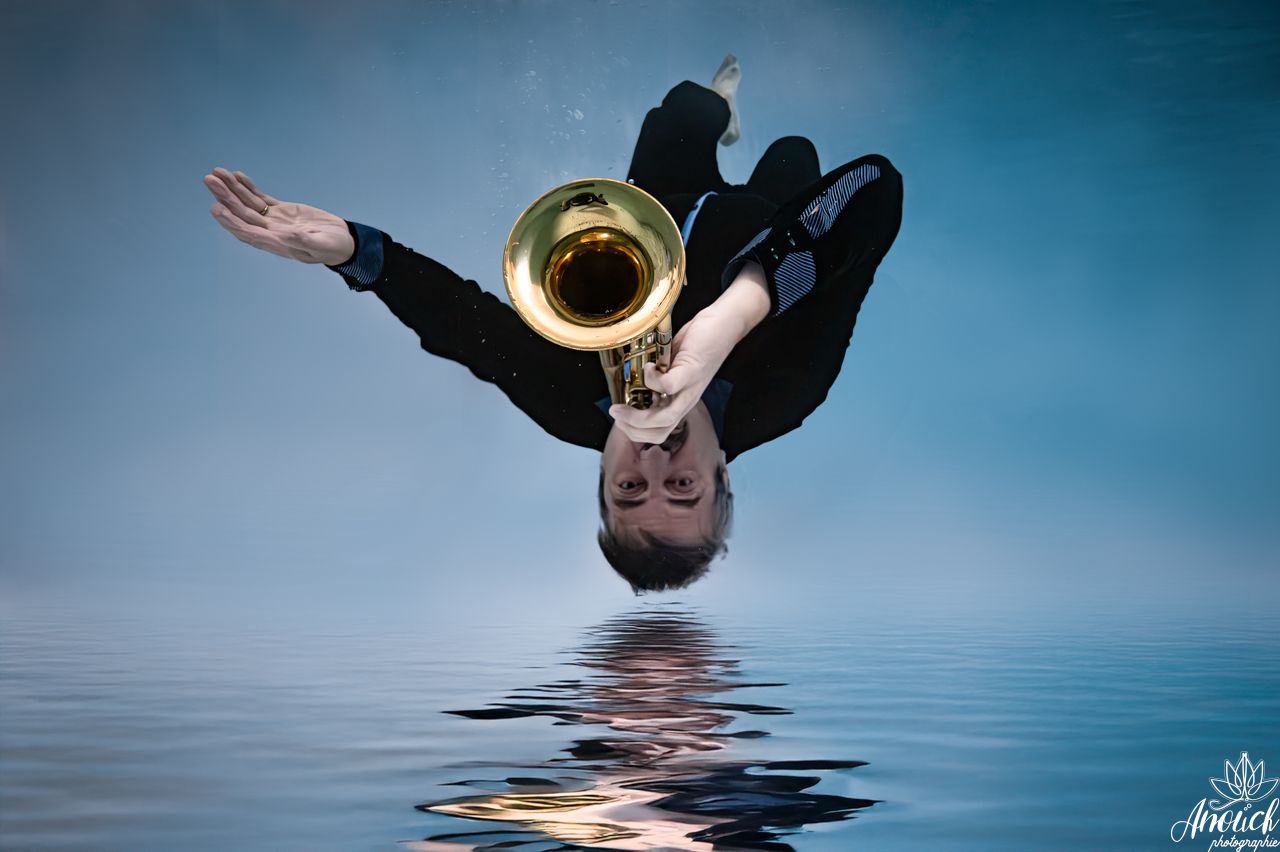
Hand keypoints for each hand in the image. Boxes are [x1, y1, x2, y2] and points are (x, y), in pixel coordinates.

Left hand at [203, 167, 354, 265]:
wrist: (343, 242)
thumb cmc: (334, 248)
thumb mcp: (322, 245)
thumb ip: (304, 241)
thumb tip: (285, 234)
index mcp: (278, 243)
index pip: (249, 232)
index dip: (232, 222)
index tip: (218, 209)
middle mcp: (271, 232)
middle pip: (243, 214)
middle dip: (225, 198)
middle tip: (209, 181)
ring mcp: (275, 220)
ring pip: (248, 204)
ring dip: (231, 189)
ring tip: (216, 173)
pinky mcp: (281, 211)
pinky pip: (260, 198)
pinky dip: (248, 188)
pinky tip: (237, 176)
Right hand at [608, 307, 741, 443]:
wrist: (724, 324)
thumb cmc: (697, 343)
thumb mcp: (672, 365)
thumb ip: (656, 376)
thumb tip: (632, 378)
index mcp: (679, 401)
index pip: (658, 432)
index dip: (635, 432)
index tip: (618, 418)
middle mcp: (685, 400)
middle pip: (659, 433)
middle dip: (632, 429)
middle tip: (615, 413)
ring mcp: (690, 388)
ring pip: (665, 418)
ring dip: (638, 415)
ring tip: (622, 404)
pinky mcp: (692, 370)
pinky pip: (669, 385)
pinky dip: (652, 378)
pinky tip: (648, 366)